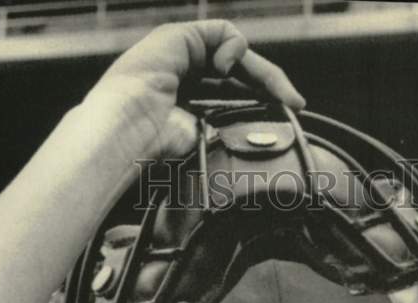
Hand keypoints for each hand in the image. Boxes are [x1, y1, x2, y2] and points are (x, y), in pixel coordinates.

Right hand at [82, 20, 305, 159]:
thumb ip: (223, 137)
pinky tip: (229, 72)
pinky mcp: (177, 37)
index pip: (232, 93)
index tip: (289, 115)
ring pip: (235, 51)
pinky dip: (235, 48)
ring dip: (262, 69)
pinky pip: (221, 32)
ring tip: (277, 93)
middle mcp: (180, 74)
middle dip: (272, 84)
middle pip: (239, 71)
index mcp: (183, 103)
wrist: (123, 136)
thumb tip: (254, 155)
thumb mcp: (200, 146)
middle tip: (295, 103)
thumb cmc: (149, 153)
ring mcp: (178, 54)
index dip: (263, 99)